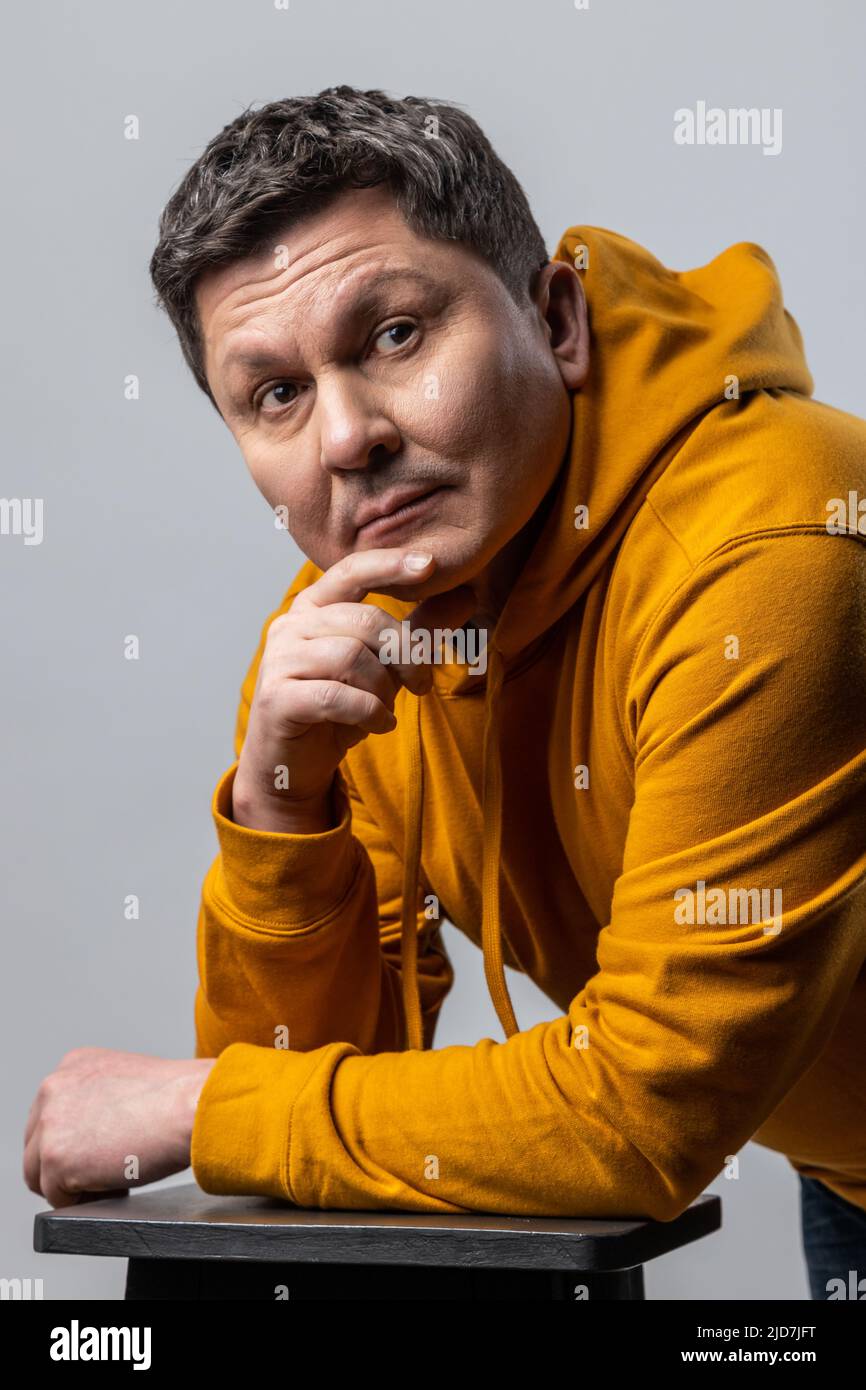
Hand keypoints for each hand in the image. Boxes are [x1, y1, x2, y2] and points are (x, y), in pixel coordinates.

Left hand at [23, 1047, 215, 1208]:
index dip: (75, 1140)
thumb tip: (93, 1133)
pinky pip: (57, 1197)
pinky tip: (114, 1184)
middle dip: (66, 1163)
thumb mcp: (128, 1080)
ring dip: (72, 1184)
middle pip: (37, 1144)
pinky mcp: (56, 1157)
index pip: (50, 1116)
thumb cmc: (179, 1096)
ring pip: (39, 1173)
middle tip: (105, 1169)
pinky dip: (83, 1201)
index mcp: (72, 1066)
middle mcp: (53, 1088)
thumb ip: (100, 1100)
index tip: (98, 1151)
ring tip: (111, 1178)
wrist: (194, 1104)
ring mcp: (51, 1123)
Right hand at [233, 546, 474, 827]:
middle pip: (364, 620)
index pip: (352, 571)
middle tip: (422, 684)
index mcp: (313, 607)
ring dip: (384, 686)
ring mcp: (278, 661)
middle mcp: (290, 626)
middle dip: (405, 653)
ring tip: (388, 707)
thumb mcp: (384, 665)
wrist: (292, 764)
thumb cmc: (336, 709)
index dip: (391, 564)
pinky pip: (335, 696)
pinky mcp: (276, 699)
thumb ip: (417, 630)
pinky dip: (369, 712)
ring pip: (350, 656)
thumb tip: (465, 595)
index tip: (431, 565)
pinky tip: (380, 723)